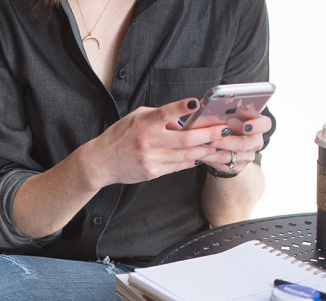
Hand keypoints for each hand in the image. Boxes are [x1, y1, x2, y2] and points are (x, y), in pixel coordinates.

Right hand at [82, 98, 224, 190]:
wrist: (101, 163)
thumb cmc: (120, 136)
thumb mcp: (137, 118)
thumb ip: (160, 117)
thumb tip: (183, 122)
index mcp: (143, 123)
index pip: (165, 113)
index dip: (181, 108)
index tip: (196, 103)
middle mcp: (148, 142)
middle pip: (184, 140)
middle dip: (207, 134)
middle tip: (224, 129)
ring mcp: (151, 160)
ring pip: (185, 156)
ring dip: (205, 150)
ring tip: (220, 144)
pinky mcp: (152, 173)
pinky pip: (177, 166)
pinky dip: (191, 161)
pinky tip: (203, 156)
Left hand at [202, 113, 272, 175]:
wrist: (230, 145)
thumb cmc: (230, 123)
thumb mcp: (232, 115)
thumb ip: (229, 111)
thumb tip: (215, 107)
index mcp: (259, 125)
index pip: (265, 124)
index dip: (256, 125)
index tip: (245, 126)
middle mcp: (256, 141)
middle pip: (244, 143)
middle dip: (226, 140)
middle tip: (211, 137)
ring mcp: (248, 156)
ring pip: (231, 155)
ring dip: (214, 150)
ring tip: (201, 144)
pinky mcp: (238, 166)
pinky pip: (223, 164)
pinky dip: (210, 158)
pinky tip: (200, 154)